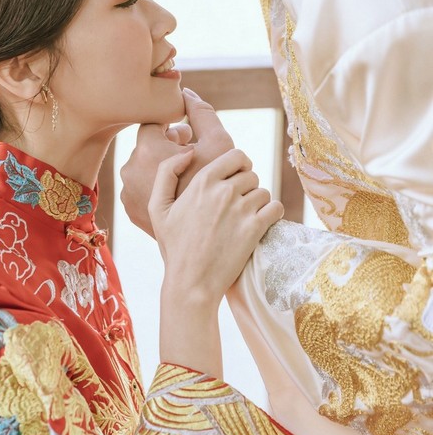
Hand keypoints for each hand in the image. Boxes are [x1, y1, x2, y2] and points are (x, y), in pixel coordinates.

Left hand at [120, 88, 233, 235]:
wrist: (209, 239)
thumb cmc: (219, 187)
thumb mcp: (219, 144)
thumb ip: (202, 112)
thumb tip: (186, 91)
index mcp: (147, 149)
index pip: (154, 122)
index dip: (174, 126)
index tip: (189, 136)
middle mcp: (129, 169)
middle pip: (148, 145)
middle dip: (168, 146)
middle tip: (192, 154)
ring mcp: (127, 192)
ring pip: (144, 167)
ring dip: (162, 166)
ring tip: (187, 175)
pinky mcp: (130, 210)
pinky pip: (141, 187)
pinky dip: (156, 186)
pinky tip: (178, 193)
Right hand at [150, 148, 283, 303]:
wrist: (191, 282)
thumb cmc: (174, 246)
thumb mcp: (157, 207)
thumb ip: (167, 171)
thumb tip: (189, 152)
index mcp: (202, 181)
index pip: (236, 156)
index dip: (240, 165)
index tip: (237, 177)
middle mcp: (223, 191)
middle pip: (251, 175)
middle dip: (247, 187)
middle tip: (237, 204)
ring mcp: (241, 209)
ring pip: (263, 192)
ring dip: (258, 202)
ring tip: (246, 217)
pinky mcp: (255, 228)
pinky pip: (276, 208)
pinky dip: (272, 213)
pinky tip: (261, 222)